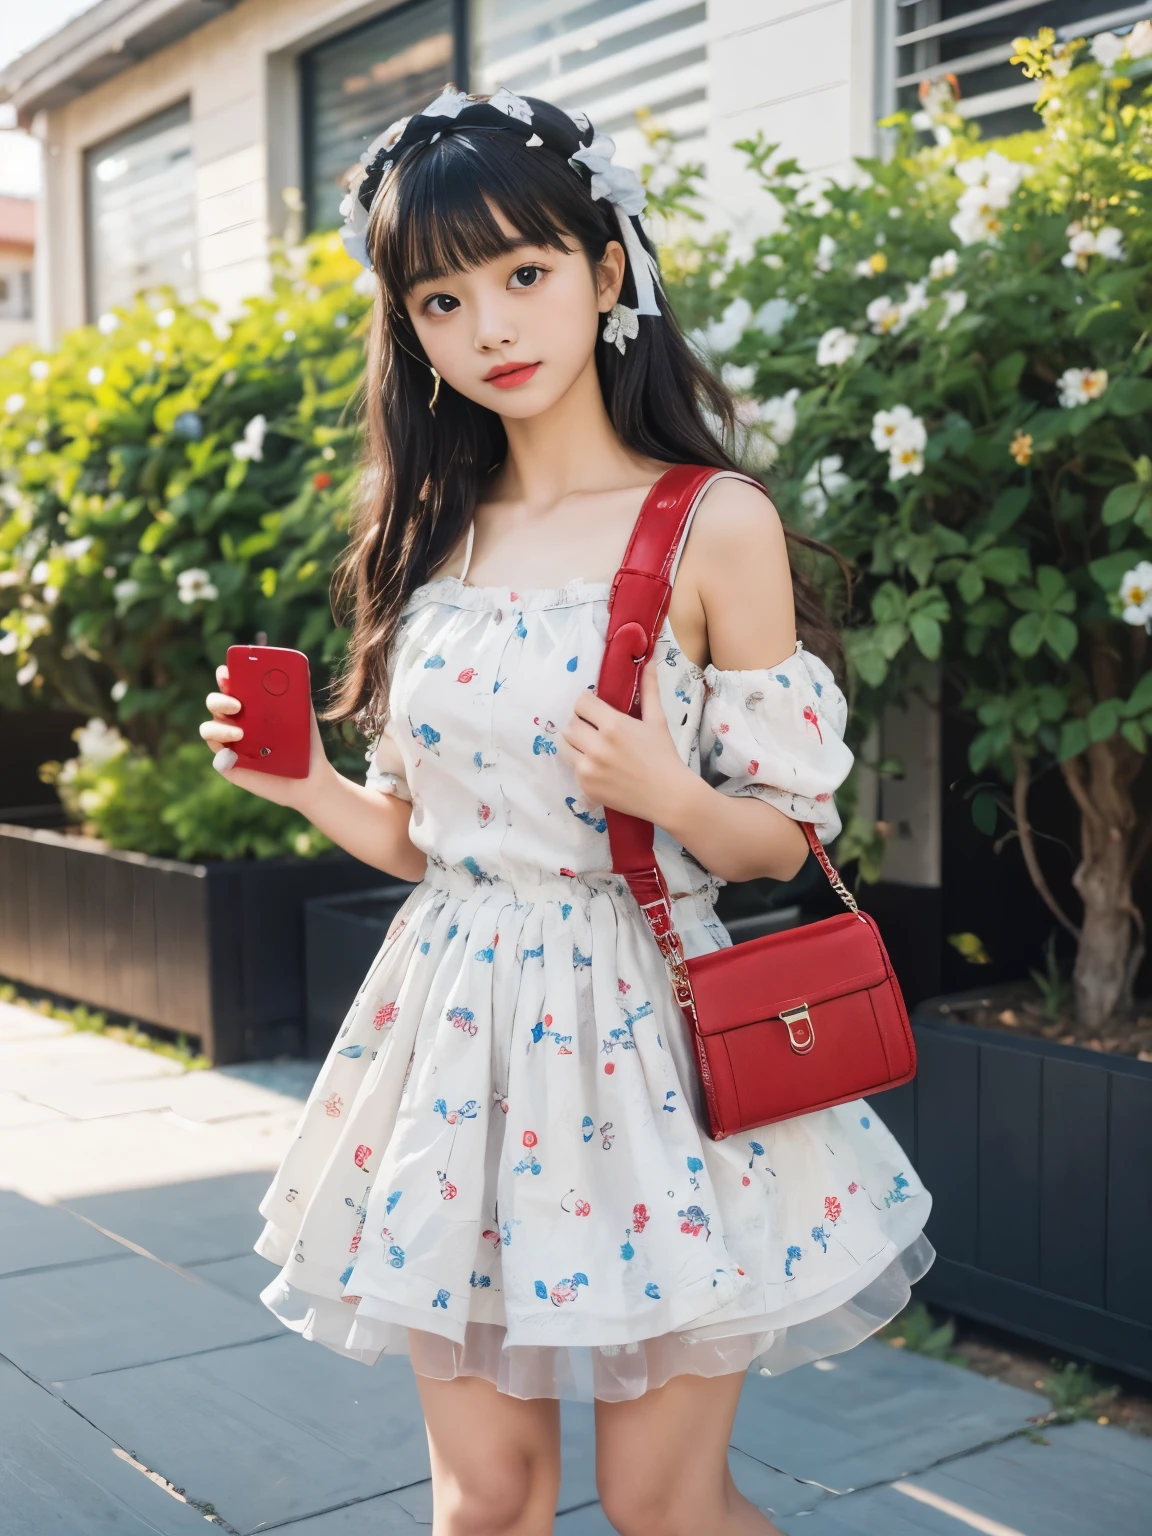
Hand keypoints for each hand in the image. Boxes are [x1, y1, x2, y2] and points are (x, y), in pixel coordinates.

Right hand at [200, 663, 333, 810]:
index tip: (226, 673)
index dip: (224, 677)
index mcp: (249, 704)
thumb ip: (297, 694)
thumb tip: (294, 671)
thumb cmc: (305, 743)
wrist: (309, 778)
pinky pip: (217, 757)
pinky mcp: (229, 765)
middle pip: (214, 703)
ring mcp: (229, 743)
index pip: (230, 685)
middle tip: (237, 705)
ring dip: (219, 728)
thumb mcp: (303, 716)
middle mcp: (234, 720)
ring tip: (240, 734)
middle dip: (220, 700)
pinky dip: (222, 755)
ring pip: (209, 729)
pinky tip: (232, 756)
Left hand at [559, 662, 696, 825]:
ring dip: (576, 744)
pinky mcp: (585, 786)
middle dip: (581, 724)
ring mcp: (588, 768)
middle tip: (596, 730)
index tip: (595, 710)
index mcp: (613, 725)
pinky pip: (572, 768)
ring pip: (565, 745)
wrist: (669, 796)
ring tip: (593, 747)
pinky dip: (582, 765)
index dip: (587, 704)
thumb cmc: (664, 756)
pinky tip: (600, 768)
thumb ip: (649, 690)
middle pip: (570, 724)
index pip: (581, 703)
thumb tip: (649, 662)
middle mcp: (597, 746)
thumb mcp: (657, 721)